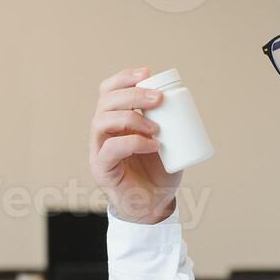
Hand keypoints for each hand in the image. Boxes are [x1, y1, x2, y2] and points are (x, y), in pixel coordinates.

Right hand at [90, 67, 181, 223]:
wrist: (153, 206)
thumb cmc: (158, 172)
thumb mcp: (165, 139)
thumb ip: (167, 120)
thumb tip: (180, 94)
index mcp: (114, 121)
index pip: (109, 91)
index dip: (124, 77)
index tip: (147, 73)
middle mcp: (102, 133)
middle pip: (105, 102)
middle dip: (132, 94)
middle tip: (158, 99)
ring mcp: (99, 150)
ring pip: (101, 121)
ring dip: (131, 118)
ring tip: (156, 128)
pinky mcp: (103, 170)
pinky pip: (110, 149)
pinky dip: (132, 142)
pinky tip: (153, 145)